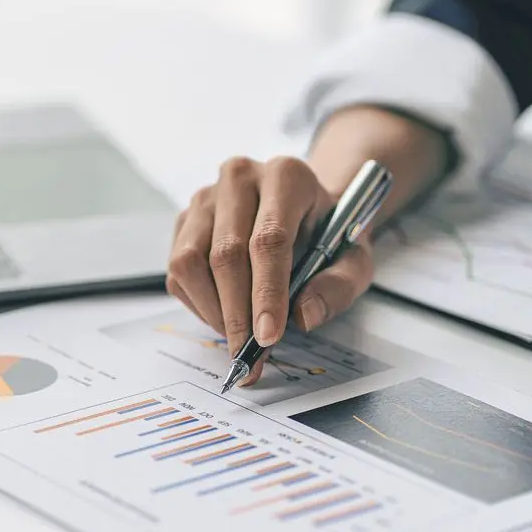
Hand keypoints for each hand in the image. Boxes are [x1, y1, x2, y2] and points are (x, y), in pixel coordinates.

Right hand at [167, 156, 375, 385]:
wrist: (305, 210)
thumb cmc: (328, 235)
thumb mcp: (354, 259)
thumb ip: (337, 286)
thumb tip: (304, 315)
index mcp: (286, 177)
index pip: (269, 240)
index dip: (266, 293)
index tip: (268, 337)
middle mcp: (239, 178)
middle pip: (226, 254)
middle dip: (237, 314)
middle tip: (248, 354)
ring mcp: (205, 197)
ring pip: (190, 262)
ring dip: (212, 310)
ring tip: (237, 335)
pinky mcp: (184, 219)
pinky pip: (177, 270)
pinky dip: (198, 303)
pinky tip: (224, 313)